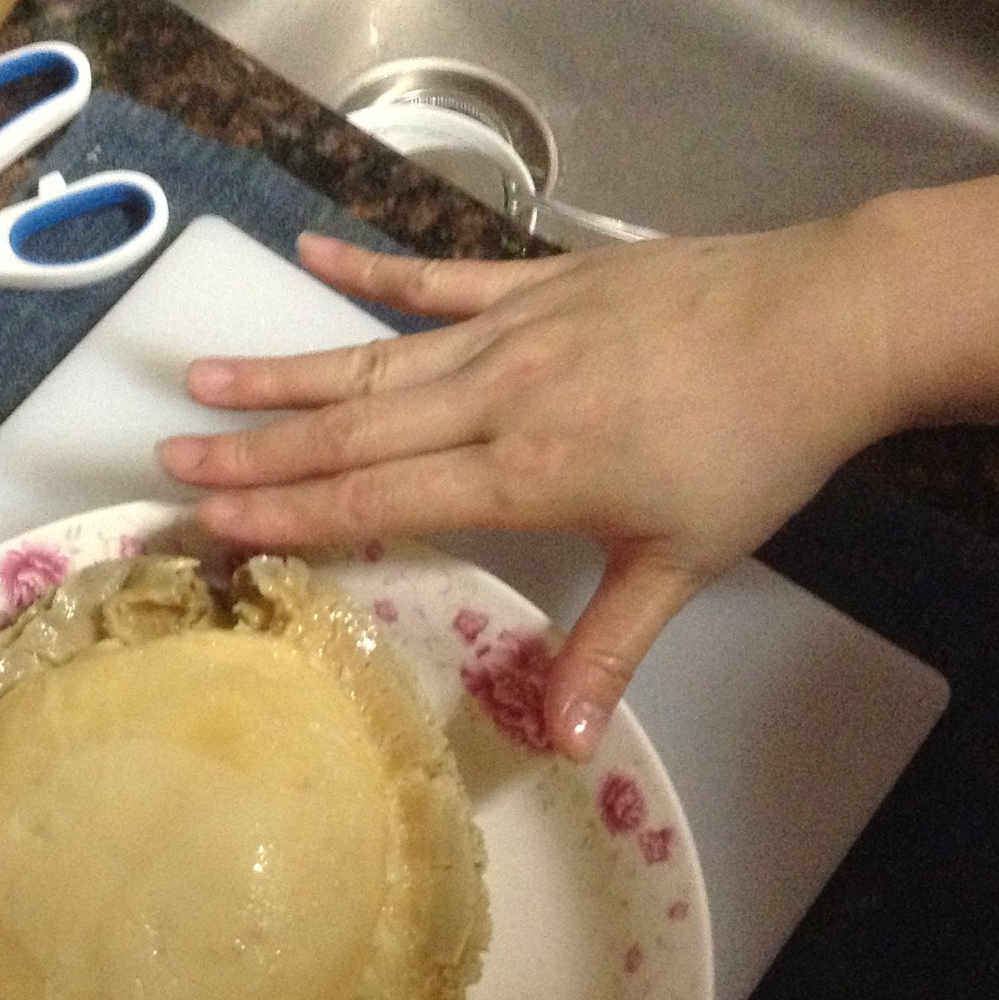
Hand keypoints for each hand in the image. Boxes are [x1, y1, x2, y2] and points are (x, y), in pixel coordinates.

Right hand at [158, 225, 900, 758]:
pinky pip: (438, 276)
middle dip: (258, 451)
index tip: (214, 523)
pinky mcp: (539, 281)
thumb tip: (567, 745)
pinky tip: (313, 254)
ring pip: (376, 355)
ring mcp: (513, 329)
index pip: (382, 495)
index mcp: (527, 471)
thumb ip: (609, 648)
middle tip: (170, 462)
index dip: (292, 513)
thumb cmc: (757, 450)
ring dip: (287, 374)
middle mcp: (499, 395)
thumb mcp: (684, 562)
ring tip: (203, 379)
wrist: (828, 323)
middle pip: (355, 427)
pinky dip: (373, 267)